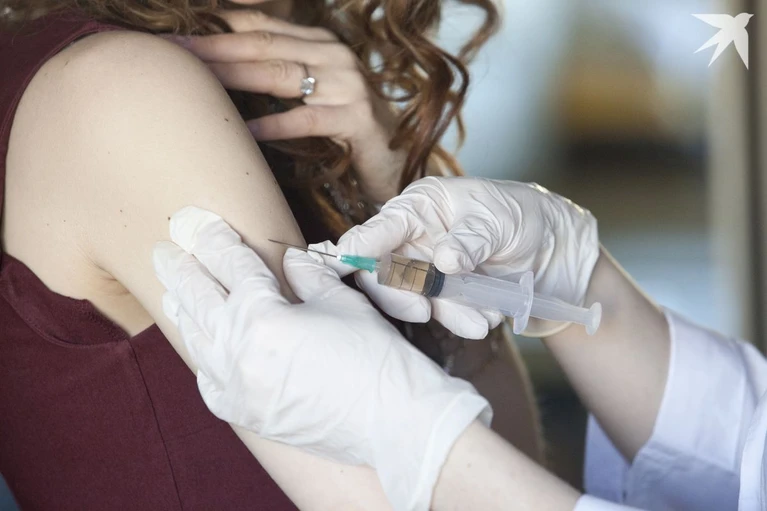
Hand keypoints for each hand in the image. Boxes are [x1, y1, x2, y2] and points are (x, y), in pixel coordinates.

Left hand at [153, 206, 490, 510]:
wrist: (393, 421)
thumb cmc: (374, 357)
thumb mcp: (342, 302)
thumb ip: (308, 275)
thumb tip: (291, 259)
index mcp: (263, 317)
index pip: (232, 267)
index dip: (217, 241)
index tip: (201, 224)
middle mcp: (239, 353)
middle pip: (199, 299)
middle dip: (181, 269)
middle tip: (163, 249)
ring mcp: (237, 388)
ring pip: (197, 340)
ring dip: (183, 310)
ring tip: (172, 291)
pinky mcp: (247, 415)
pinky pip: (209, 383)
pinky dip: (202, 360)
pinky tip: (201, 346)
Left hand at [164, 11, 404, 200]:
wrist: (392, 162)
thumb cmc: (342, 130)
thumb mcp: (310, 94)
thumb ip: (276, 76)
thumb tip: (216, 74)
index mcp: (319, 43)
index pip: (261, 25)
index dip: (217, 27)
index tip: (174, 37)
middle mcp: (335, 55)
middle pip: (264, 45)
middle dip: (214, 48)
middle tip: (173, 53)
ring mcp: (349, 84)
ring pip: (282, 75)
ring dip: (235, 77)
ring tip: (198, 82)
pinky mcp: (357, 118)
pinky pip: (308, 119)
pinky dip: (276, 125)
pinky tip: (247, 131)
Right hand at [335, 176, 599, 336]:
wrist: (552, 248)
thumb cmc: (520, 215)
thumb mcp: (498, 220)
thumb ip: (470, 238)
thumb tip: (443, 260)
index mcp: (419, 207)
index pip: (378, 229)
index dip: (357, 249)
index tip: (343, 264)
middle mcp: (414, 238)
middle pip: (382, 272)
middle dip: (399, 294)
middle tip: (423, 310)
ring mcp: (427, 268)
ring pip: (412, 298)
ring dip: (445, 313)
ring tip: (481, 320)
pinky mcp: (444, 294)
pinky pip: (441, 313)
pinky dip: (463, 320)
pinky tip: (488, 317)